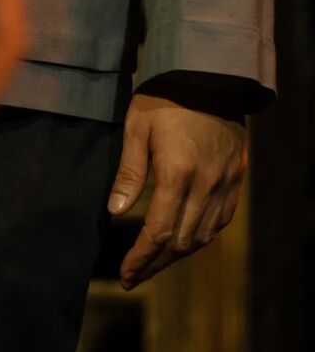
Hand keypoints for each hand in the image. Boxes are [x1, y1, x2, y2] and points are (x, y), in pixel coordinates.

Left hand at [109, 89, 247, 288]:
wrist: (208, 74)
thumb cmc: (164, 97)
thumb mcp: (136, 127)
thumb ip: (129, 172)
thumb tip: (115, 212)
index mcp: (177, 173)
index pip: (159, 232)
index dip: (141, 258)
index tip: (125, 274)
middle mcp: (205, 185)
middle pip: (182, 242)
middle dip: (156, 264)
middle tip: (134, 277)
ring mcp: (224, 183)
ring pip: (203, 236)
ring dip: (178, 255)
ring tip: (154, 263)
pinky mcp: (235, 178)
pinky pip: (221, 220)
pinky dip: (202, 236)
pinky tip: (185, 241)